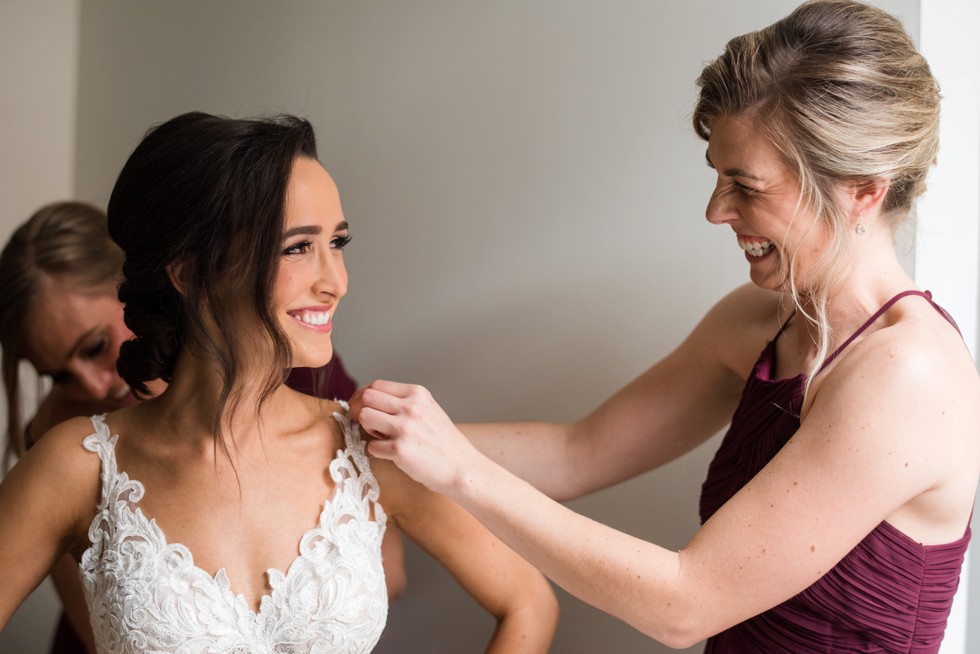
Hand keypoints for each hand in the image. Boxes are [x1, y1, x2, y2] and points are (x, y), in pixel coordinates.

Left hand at [349, 380, 479, 494]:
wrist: (463, 467)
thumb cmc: (444, 442)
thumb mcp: (429, 410)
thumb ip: (404, 402)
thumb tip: (370, 399)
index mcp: (417, 394)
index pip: (376, 385)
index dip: (363, 396)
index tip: (362, 407)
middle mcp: (411, 407)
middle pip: (366, 397)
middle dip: (360, 410)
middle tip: (366, 423)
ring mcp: (405, 427)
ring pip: (364, 417)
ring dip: (368, 429)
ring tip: (383, 437)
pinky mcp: (400, 450)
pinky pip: (371, 446)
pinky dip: (378, 451)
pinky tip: (392, 454)